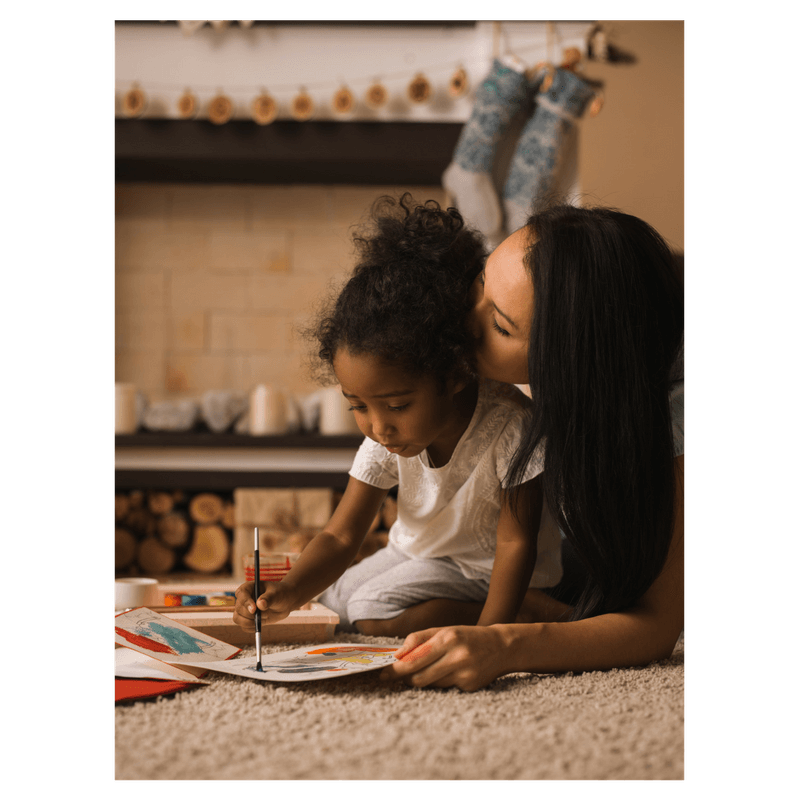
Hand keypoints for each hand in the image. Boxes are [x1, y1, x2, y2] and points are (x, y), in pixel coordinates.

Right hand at [232, 581, 300, 629]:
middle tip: (266, 614)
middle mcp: (243, 598)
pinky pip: (244, 627)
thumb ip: (269, 598)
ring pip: (237, 619)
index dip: (246, 602)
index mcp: (249, 587)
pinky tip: (262, 622)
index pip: (241, 593)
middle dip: (251, 614)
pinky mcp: (247, 619)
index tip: (254, 609)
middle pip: (238, 608)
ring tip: (265, 616)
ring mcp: (244, 609)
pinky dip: (253, 627)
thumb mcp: (277, 594)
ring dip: (250, 622)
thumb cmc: (280, 594)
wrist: (284, 603)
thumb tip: (260, 604)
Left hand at [381, 625, 513, 691]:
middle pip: (419, 677)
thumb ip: (419, 639)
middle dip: (405, 678)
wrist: (501, 646)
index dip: (397, 669)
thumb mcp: (444, 630)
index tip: (383, 673)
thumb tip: (397, 654)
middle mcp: (457, 656)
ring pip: (431, 684)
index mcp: (448, 638)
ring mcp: (465, 674)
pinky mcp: (470, 687)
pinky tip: (449, 672)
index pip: (415, 659)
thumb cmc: (467, 637)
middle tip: (396, 677)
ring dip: (422, 679)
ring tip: (425, 670)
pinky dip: (440, 682)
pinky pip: (445, 688)